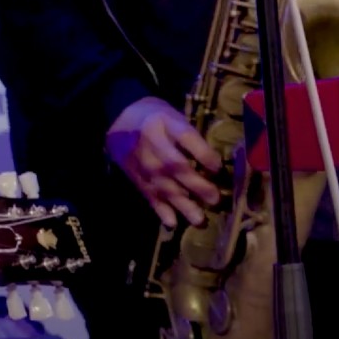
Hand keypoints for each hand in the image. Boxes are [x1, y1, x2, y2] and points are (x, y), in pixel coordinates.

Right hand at [105, 97, 221, 228]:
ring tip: (199, 219)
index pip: (186, 137)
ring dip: (182, 204)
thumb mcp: (174, 116)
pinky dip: (160, 210)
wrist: (120, 120)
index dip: (203, 154)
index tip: (218, 168)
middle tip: (215, 199)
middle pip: (176, 166)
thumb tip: (219, 163)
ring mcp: (143, 163)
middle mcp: (153, 144)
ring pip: (163, 185)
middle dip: (196, 184)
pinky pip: (149, 195)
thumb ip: (191, 136)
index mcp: (165, 123)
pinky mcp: (137, 178)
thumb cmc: (157, 118)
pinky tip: (172, 222)